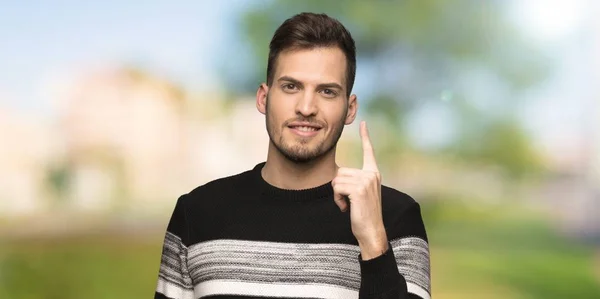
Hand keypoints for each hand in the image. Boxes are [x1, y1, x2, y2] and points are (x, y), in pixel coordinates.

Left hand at [331, 121, 387, 258]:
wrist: (371, 231)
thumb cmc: (363, 215)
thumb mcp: (360, 194)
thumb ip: (353, 182)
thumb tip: (337, 177)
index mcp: (373, 173)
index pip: (368, 151)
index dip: (365, 137)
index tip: (363, 123)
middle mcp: (371, 174)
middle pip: (340, 171)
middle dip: (337, 187)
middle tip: (348, 201)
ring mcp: (366, 181)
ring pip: (336, 180)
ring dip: (336, 195)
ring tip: (348, 205)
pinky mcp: (359, 189)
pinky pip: (336, 187)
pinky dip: (337, 199)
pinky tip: (346, 208)